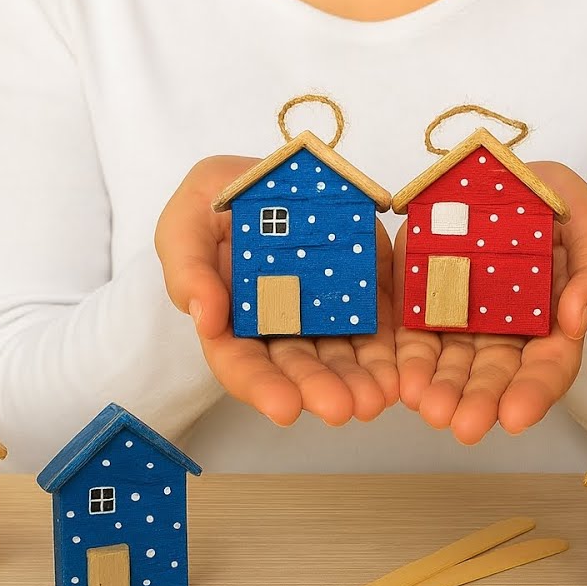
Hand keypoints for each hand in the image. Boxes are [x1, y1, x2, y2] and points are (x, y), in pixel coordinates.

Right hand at [155, 156, 398, 426]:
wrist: (269, 176)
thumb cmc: (215, 205)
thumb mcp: (185, 224)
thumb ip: (188, 270)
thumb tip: (206, 319)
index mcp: (232, 324)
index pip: (242, 364)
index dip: (262, 387)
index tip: (284, 408)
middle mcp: (280, 330)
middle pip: (299, 369)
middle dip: (320, 390)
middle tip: (342, 409)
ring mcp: (324, 314)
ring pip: (343, 358)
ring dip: (359, 382)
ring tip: (377, 398)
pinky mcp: (362, 294)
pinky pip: (379, 328)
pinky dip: (390, 354)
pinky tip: (401, 372)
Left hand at [393, 162, 586, 443]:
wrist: (507, 178)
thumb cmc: (558, 206)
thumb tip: (577, 320)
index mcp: (552, 324)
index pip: (549, 366)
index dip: (535, 392)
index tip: (517, 417)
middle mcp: (505, 333)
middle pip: (495, 375)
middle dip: (479, 402)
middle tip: (463, 426)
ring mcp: (462, 319)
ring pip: (452, 365)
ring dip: (440, 390)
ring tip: (427, 408)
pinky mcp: (423, 301)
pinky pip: (414, 336)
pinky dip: (408, 361)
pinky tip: (401, 381)